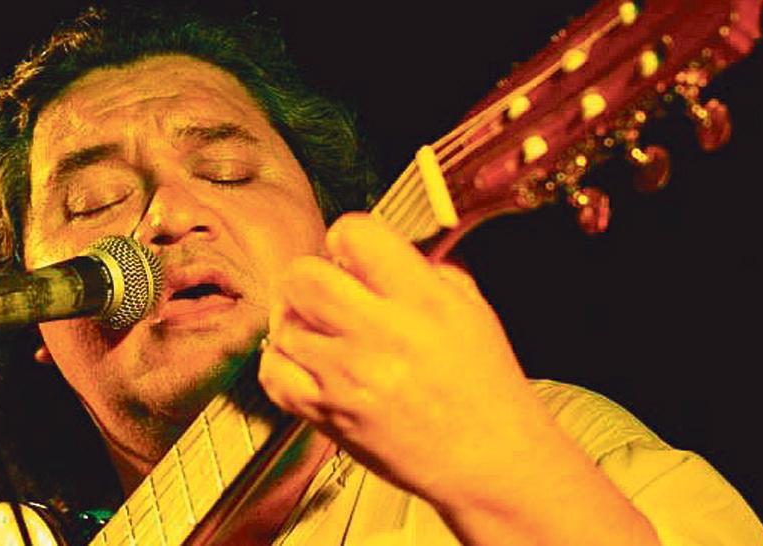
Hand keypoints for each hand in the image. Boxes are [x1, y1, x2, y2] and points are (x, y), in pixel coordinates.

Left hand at [258, 213, 660, 544]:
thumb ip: (426, 272)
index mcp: (423, 300)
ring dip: (296, 321)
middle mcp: (381, 334)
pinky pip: (273, 374)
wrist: (489, 462)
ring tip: (319, 329)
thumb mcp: (473, 310)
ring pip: (284, 324)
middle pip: (302, 277)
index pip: (354, 235)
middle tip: (324, 288)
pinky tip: (304, 361)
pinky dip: (280, 362)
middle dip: (308, 274)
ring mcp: (349, 377)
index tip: (351, 254)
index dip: (346, 238)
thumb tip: (379, 252)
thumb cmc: (485, 389)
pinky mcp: (328, 415)